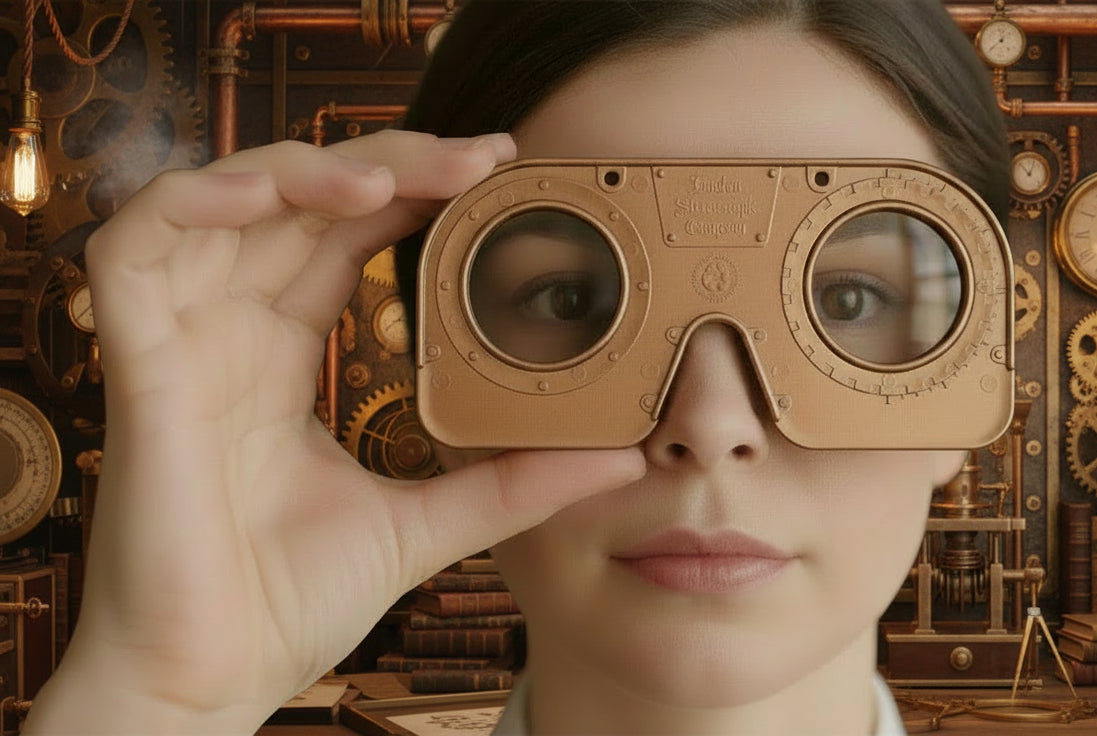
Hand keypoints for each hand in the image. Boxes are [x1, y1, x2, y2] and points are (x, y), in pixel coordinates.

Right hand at [24, 131, 644, 733]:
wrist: (213, 683)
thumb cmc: (289, 603)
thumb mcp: (429, 522)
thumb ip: (514, 481)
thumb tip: (621, 457)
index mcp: (284, 357)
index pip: (343, 237)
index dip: (408, 189)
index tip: (495, 169)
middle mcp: (231, 333)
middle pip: (298, 202)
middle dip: (386, 163)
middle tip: (477, 159)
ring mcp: (180, 343)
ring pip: (221, 200)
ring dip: (303, 169)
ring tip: (392, 181)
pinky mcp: (135, 366)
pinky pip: (134, 245)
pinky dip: (196, 199)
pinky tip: (273, 197)